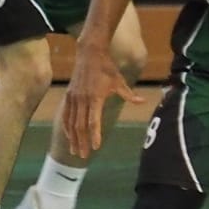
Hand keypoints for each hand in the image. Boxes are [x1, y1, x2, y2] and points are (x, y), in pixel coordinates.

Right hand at [61, 41, 144, 156]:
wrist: (89, 53)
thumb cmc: (107, 68)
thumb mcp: (120, 81)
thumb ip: (129, 95)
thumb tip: (142, 102)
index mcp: (95, 97)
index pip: (93, 121)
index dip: (94, 135)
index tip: (96, 147)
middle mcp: (82, 100)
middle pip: (80, 125)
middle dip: (82, 142)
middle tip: (83, 155)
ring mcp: (73, 98)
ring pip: (71, 122)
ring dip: (72, 137)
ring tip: (74, 150)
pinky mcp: (69, 95)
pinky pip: (66, 114)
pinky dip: (66, 126)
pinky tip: (68, 135)